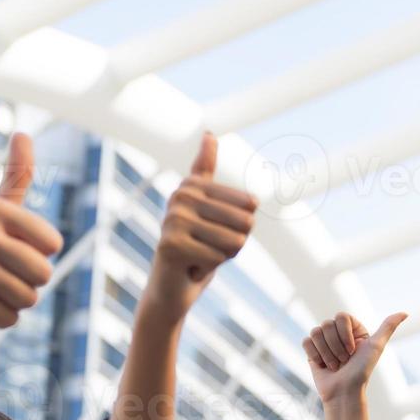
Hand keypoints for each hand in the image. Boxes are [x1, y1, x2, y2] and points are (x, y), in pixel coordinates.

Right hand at [143, 134, 257, 318]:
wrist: (172, 286)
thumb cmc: (196, 246)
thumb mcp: (208, 208)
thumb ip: (206, 171)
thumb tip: (208, 133)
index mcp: (192, 185)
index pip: (248, 204)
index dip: (243, 226)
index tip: (217, 231)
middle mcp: (180, 197)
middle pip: (244, 221)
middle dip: (234, 243)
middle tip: (210, 247)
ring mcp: (173, 220)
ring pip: (233, 241)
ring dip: (222, 256)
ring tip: (200, 256)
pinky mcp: (171, 245)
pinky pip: (217, 257)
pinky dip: (210, 268)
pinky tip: (191, 267)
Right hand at [302, 312, 406, 403]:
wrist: (344, 392)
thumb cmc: (362, 371)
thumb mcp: (376, 347)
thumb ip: (388, 327)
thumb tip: (405, 313)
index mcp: (353, 329)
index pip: (341, 316)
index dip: (345, 335)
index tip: (353, 351)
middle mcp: (338, 333)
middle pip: (327, 324)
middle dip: (336, 347)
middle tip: (344, 361)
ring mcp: (324, 341)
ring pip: (315, 332)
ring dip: (326, 353)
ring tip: (335, 365)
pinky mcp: (311, 350)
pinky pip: (306, 341)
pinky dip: (315, 355)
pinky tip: (323, 365)